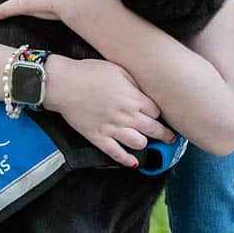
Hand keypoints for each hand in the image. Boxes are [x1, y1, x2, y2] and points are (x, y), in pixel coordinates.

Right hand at [43, 55, 175, 167]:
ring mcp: (113, 129)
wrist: (64, 83)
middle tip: (169, 137)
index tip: (158, 114)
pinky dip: (126, 160)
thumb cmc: (90, 72)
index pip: (156, 111)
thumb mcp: (118, 69)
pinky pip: (116, 153)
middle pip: (153, 130)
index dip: (158, 113)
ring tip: (146, 142)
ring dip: (145, 143)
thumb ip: (134, 83)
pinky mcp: (98, 138)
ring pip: (138, 143)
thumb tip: (144, 93)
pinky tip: (133, 162)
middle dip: (164, 134)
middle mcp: (127, 116)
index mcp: (133, 99)